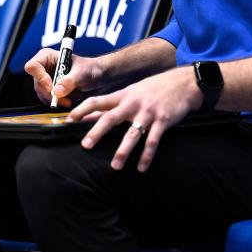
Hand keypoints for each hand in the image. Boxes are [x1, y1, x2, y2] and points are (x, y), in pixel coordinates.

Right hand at [24, 48, 102, 107]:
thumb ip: (69, 81)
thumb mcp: (82, 73)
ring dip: (57, 100)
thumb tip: (56, 92)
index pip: (33, 67)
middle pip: (37, 83)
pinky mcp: (50, 89)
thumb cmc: (91, 68)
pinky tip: (70, 99)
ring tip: (72, 97)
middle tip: (65, 100)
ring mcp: (46, 78)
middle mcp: (44, 67)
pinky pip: (48, 99)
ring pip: (42, 94)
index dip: (40, 78)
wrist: (97, 76)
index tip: (53, 88)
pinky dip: (58, 102)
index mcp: (48, 56)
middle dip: (51, 94)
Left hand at [68, 67, 201, 172]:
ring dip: (123, 151)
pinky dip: (146, 155)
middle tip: (85, 146)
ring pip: (132, 134)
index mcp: (123, 95)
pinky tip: (141, 167)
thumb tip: (89, 116)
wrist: (183, 83)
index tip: (68, 121)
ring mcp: (148, 112)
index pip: (97, 101)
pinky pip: (153, 141)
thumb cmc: (153, 89)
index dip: (81, 110)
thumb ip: (111, 104)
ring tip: (115, 166)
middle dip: (96, 132)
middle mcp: (133, 103)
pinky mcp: (163, 121)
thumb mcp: (131, 92)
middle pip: (110, 118)